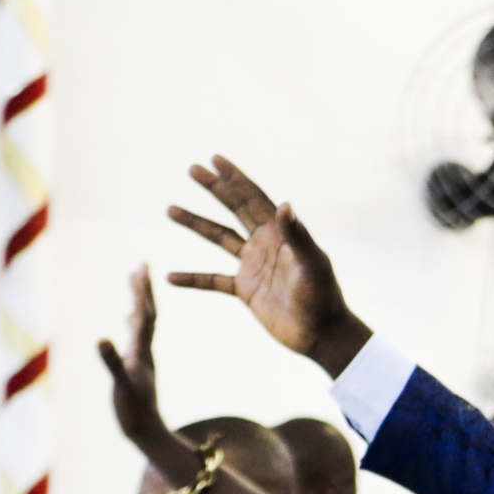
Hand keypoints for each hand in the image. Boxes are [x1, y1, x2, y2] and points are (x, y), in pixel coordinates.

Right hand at [95, 268, 179, 458]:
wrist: (148, 435)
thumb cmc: (135, 413)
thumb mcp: (121, 386)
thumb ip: (112, 362)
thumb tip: (100, 337)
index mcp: (142, 352)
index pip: (146, 315)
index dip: (143, 292)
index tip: (143, 267)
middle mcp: (144, 352)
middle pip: (147, 314)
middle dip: (143, 289)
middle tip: (142, 265)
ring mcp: (141, 359)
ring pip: (142, 324)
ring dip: (138, 300)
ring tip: (134, 280)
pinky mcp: (135, 367)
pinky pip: (135, 338)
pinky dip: (131, 322)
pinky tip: (127, 316)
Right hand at [164, 155, 372, 375]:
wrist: (322, 335)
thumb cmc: (324, 298)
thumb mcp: (312, 264)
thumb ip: (297, 236)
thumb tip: (285, 205)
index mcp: (282, 234)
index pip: (255, 199)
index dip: (236, 178)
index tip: (215, 159)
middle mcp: (266, 244)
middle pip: (235, 210)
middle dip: (215, 189)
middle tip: (192, 168)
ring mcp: (254, 266)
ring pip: (218, 238)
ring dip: (196, 224)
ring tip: (170, 209)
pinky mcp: (246, 290)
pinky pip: (212, 281)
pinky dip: (192, 278)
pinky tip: (169, 276)